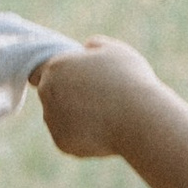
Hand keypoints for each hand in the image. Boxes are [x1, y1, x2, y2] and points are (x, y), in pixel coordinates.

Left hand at [34, 35, 161, 162]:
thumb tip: (86, 48)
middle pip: (53, 95)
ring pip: (61, 118)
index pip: (55, 71)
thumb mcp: (115, 51)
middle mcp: (46, 91)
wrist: (140, 119)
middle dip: (71, 98)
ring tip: (105, 116)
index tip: (93, 83)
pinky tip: (103, 132)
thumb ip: (96, 45)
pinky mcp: (60, 142)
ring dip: (77, 118)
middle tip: (100, 101)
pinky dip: (84, 138)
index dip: (74, 77)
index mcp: (55, 66)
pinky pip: (71, 138)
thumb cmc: (130, 81)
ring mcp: (51, 118)